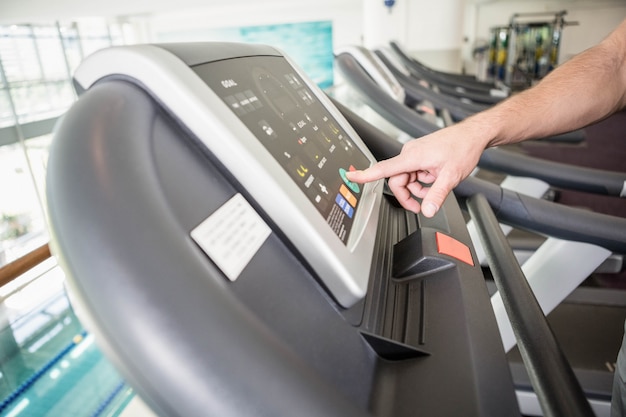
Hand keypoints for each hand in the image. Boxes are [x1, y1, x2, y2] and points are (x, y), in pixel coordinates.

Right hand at [347, 125, 484, 216]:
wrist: (473, 135)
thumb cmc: (462, 147)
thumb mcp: (451, 176)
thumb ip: (436, 195)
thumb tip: (427, 210)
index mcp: (412, 156)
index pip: (383, 168)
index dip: (365, 174)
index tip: (351, 176)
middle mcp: (410, 153)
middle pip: (397, 180)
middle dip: (408, 194)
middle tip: (422, 205)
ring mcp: (415, 153)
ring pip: (406, 178)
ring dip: (418, 187)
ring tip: (435, 186)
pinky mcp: (420, 154)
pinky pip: (413, 172)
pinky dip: (422, 180)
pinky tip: (435, 179)